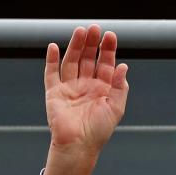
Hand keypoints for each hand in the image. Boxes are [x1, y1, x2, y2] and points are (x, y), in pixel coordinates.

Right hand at [43, 25, 128, 174]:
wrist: (79, 146)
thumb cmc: (99, 131)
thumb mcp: (116, 108)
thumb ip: (121, 87)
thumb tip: (124, 66)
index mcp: (103, 89)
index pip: (106, 64)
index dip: (108, 50)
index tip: (110, 36)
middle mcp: (86, 86)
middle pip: (88, 59)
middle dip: (92, 44)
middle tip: (94, 29)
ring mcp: (70, 88)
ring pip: (71, 61)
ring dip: (75, 46)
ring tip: (80, 32)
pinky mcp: (54, 92)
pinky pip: (51, 73)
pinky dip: (52, 60)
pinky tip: (55, 47)